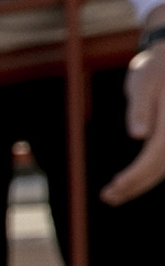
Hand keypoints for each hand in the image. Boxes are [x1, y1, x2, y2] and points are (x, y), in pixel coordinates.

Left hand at [107, 41, 164, 206]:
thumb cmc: (154, 67)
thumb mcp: (142, 82)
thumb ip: (140, 109)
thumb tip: (140, 136)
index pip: (157, 154)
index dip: (137, 174)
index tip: (115, 186)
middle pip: (162, 166)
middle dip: (136, 184)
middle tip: (107, 198)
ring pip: (164, 167)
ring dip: (140, 183)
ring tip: (112, 196)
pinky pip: (163, 159)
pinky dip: (146, 173)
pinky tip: (128, 183)